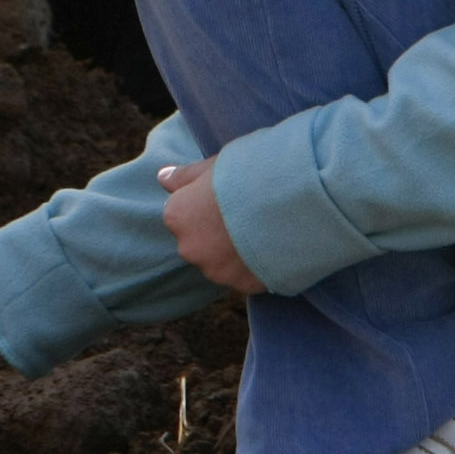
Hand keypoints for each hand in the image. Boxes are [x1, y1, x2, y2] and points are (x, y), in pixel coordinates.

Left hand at [155, 158, 263, 294]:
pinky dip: (256, 267)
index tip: (228, 197)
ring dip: (236, 253)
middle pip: (200, 241)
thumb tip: (163, 178)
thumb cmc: (248, 176)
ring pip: (222, 263)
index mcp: (176, 216)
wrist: (291, 203)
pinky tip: (273, 248)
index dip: (206, 204)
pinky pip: (246, 277)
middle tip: (247, 214)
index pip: (182, 213)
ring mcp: (217, 271)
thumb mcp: (213, 167)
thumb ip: (185, 176)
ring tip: (264, 231)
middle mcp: (189, 248)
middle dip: (218, 233)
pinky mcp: (243, 286)